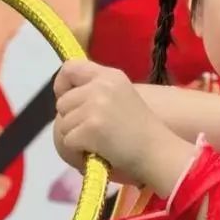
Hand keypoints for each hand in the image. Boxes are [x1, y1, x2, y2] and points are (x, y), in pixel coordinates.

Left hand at [55, 60, 179, 187]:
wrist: (157, 151)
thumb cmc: (140, 128)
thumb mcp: (121, 95)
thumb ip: (96, 89)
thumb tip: (64, 95)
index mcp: (109, 75)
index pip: (70, 68)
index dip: (62, 84)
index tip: (69, 99)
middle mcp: (101, 86)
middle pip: (62, 101)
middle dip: (71, 119)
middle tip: (94, 129)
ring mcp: (95, 106)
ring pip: (63, 123)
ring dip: (75, 136)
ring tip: (98, 140)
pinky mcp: (90, 128)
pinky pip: (68, 140)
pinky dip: (78, 150)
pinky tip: (97, 149)